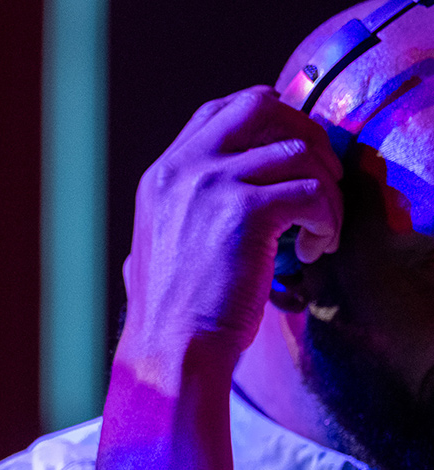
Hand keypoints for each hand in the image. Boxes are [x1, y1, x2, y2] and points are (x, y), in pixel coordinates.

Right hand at [122, 85, 341, 368]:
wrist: (172, 349)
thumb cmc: (169, 317)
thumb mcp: (155, 249)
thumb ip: (178, 215)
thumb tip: (206, 213)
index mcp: (161, 176)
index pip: (220, 111)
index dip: (268, 117)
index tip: (292, 149)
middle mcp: (183, 169)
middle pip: (260, 106)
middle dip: (304, 134)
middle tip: (321, 180)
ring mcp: (214, 185)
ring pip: (299, 151)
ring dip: (324, 189)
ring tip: (316, 232)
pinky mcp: (247, 211)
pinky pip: (314, 193)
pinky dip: (327, 220)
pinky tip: (313, 250)